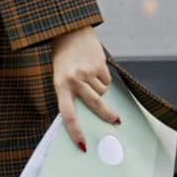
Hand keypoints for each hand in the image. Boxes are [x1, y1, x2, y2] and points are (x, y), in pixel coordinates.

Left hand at [50, 23, 116, 150]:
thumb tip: (91, 113)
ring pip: (102, 92)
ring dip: (101, 89)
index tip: (83, 145)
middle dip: (107, 115)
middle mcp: (73, 80)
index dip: (75, 131)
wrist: (70, 31)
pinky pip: (107, 81)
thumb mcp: (62, 77)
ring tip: (91, 77)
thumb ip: (72, 93)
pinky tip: (95, 68)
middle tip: (116, 122)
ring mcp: (87, 72)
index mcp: (60, 85)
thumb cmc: (64, 60)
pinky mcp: (98, 64)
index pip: (68, 114)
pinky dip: (104, 78)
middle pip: (94, 104)